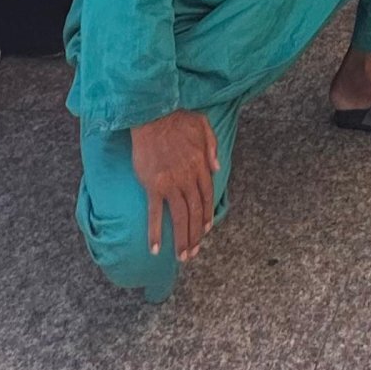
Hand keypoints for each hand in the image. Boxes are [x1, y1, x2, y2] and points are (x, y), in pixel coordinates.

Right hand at [130, 108, 219, 262]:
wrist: (153, 113)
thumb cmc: (177, 118)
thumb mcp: (203, 126)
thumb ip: (212, 148)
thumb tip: (217, 169)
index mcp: (201, 165)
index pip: (207, 196)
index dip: (207, 215)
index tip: (206, 230)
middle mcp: (188, 177)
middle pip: (195, 211)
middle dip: (196, 235)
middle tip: (194, 252)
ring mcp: (171, 183)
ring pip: (180, 216)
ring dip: (181, 239)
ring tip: (182, 256)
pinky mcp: (153, 185)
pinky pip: (156, 213)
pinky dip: (156, 232)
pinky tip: (155, 248)